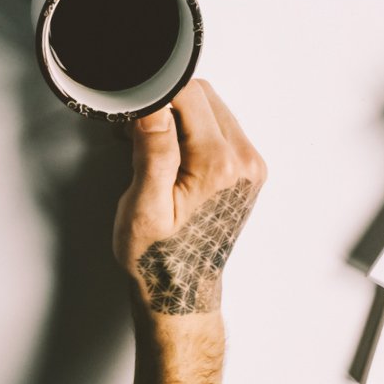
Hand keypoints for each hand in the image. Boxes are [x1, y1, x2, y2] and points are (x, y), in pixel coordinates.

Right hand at [113, 79, 265, 314]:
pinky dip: (193, 131)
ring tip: (153, 153)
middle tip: (136, 138)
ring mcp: (251, 165)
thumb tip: (153, 105)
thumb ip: (153, 151)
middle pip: (203, 95)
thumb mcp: (144, 205)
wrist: (180, 289)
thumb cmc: (157, 256)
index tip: (132, 121)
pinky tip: (173, 159)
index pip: (188, 93)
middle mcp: (244, 161)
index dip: (153, 98)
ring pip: (212, 108)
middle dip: (165, 106)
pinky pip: (220, 127)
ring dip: (179, 118)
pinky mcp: (248, 169)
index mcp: (219, 165)